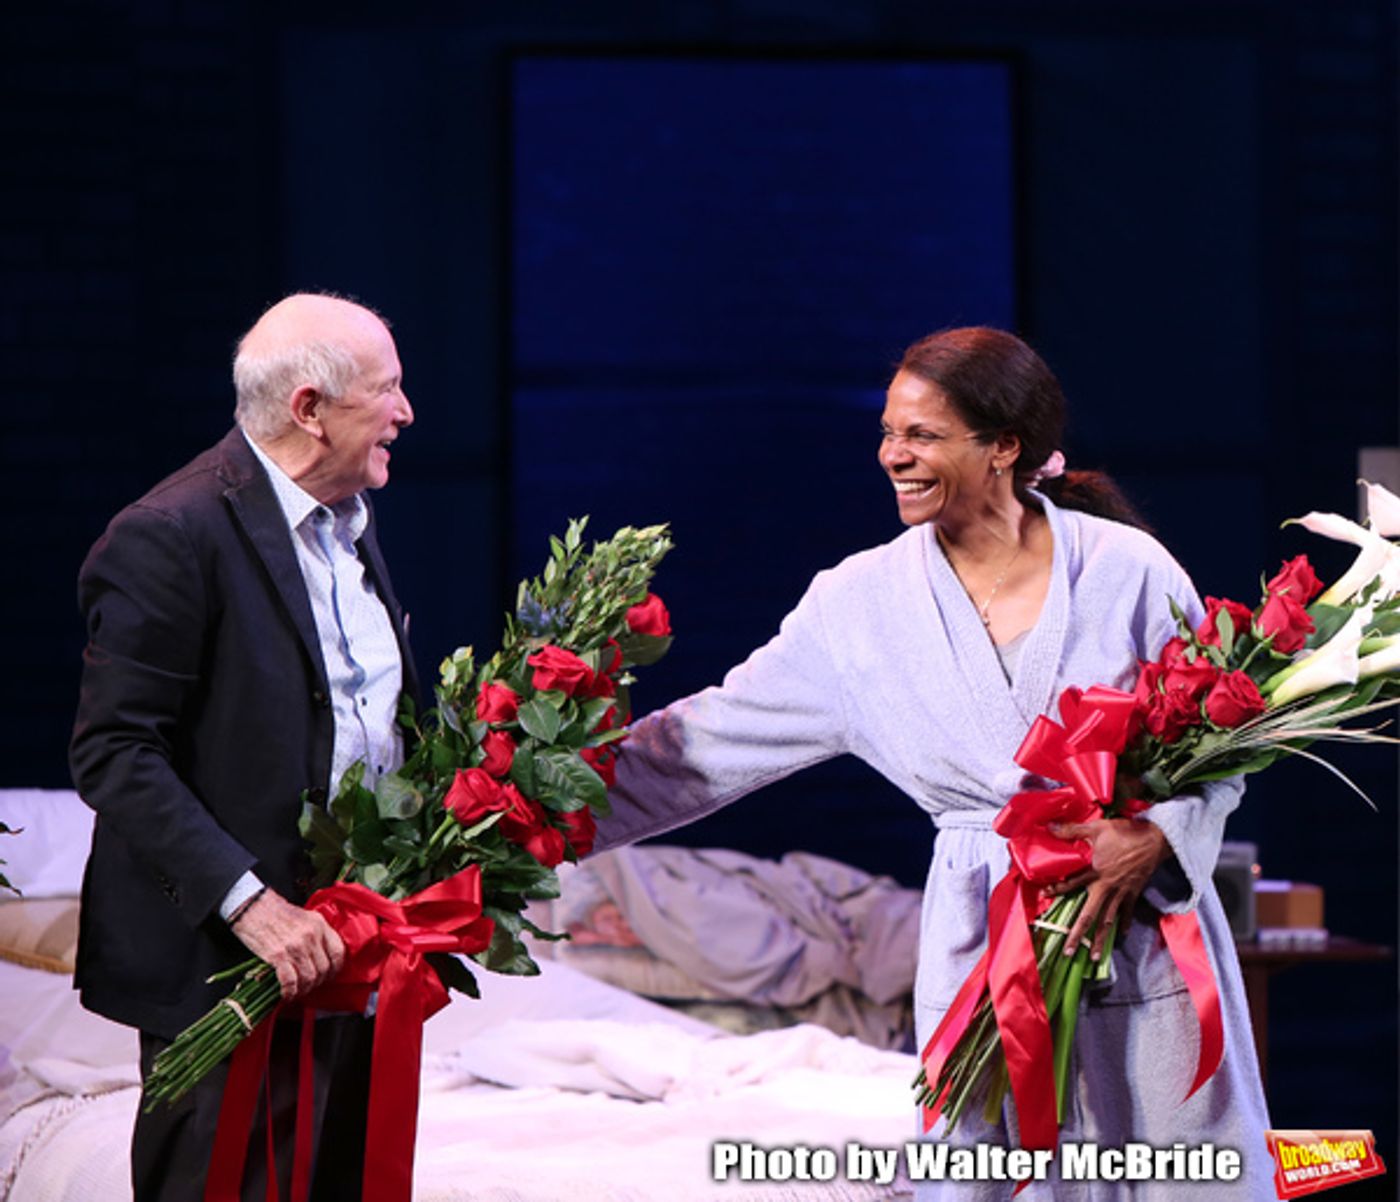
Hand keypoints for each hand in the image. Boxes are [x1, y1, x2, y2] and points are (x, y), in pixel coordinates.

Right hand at [230, 889, 345, 998]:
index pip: (338, 952)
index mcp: (319, 924)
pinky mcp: (278, 955)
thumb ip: (315, 933)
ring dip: (304, 989)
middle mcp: (311, 935)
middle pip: (324, 968)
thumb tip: (320, 956)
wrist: (251, 906)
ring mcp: (296, 946)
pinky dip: (290, 992)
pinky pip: (290, 981)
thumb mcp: (304, 916)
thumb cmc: (275, 912)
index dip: (335, 968)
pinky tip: (286, 993)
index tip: (329, 975)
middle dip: (317, 982)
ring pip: (309, 977)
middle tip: (309, 985)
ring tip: (297, 991)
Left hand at [1043, 818, 1171, 959]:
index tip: (1044, 895)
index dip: (1056, 889)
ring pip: (1108, 921)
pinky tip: (1120, 936)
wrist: (1155, 840)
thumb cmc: (1124, 833)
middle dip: (1078, 935)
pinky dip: (1124, 924)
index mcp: (1095, 872)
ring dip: (1100, 939)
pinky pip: (1127, 913)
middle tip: (1068, 952)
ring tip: (1093, 956)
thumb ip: (1072, 830)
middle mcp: (1106, 887)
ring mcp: (1121, 893)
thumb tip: (1049, 827)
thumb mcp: (1096, 828)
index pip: (1071, 884)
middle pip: (1089, 915)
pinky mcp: (1133, 893)